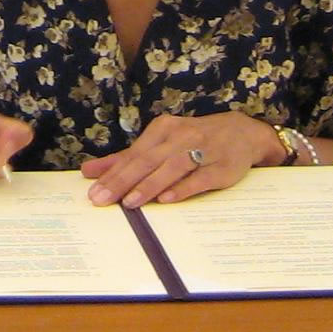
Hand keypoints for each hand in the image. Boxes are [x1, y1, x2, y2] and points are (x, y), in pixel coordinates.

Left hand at [81, 111, 280, 207]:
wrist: (243, 133)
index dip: (112, 174)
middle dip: (123, 181)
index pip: (133, 154)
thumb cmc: (194, 140)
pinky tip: (167, 199)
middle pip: (147, 160)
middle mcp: (181, 136)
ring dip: (150, 185)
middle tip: (103, 199)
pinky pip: (200, 178)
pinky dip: (183, 188)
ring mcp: (203, 150)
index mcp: (163, 129)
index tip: (93, 192)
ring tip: (130, 202)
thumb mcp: (160, 143)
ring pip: (172, 168)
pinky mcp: (222, 166)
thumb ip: (126, 159)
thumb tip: (89, 172)